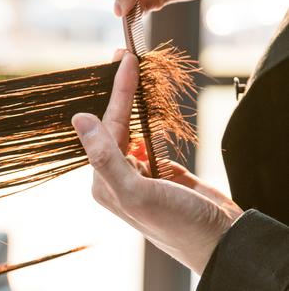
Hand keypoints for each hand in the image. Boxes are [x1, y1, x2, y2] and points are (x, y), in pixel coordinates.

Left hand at [71, 50, 242, 273]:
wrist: (220, 242)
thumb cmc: (177, 222)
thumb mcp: (136, 192)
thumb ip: (105, 157)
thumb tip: (80, 120)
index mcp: (104, 182)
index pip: (107, 127)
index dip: (117, 92)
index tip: (124, 60)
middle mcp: (117, 177)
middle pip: (115, 125)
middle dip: (120, 92)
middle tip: (124, 56)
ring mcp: (140, 175)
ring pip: (131, 130)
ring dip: (132, 104)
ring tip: (134, 75)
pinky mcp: (161, 174)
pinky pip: (150, 141)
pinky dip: (149, 122)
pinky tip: (147, 109)